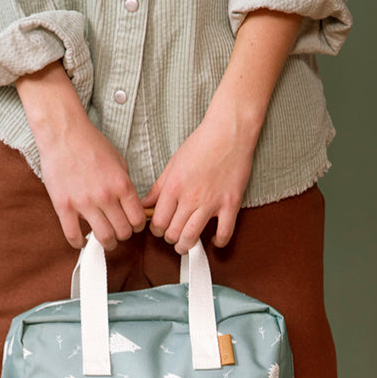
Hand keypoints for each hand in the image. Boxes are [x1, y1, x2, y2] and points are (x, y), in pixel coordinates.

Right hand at [17, 62, 145, 250]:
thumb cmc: (91, 144)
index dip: (136, 226)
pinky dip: (80, 243)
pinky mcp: (64, 206)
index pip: (137, 220)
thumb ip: (125, 185)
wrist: (63, 133)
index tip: (131, 224)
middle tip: (117, 232)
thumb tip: (130, 206)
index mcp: (122, 185)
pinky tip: (82, 241)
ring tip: (104, 239)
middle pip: (123, 232)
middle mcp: (105, 196)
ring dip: (107, 243)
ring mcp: (84, 203)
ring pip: (104, 238)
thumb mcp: (119, 161)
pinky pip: (73, 235)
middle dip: (123, 235)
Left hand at [142, 112, 255, 254]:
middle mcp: (190, 198)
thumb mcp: (173, 164)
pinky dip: (218, 242)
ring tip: (186, 244)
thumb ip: (158, 188)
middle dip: (170, 238)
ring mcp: (211, 202)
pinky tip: (214, 240)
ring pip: (192, 237)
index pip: (158, 222)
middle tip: (172, 235)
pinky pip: (224, 233)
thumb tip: (145, 204)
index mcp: (174, 187)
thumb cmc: (201, 144)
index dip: (156, 230)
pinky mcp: (230, 204)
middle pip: (173, 233)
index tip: (160, 228)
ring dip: (186, 246)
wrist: (229, 131)